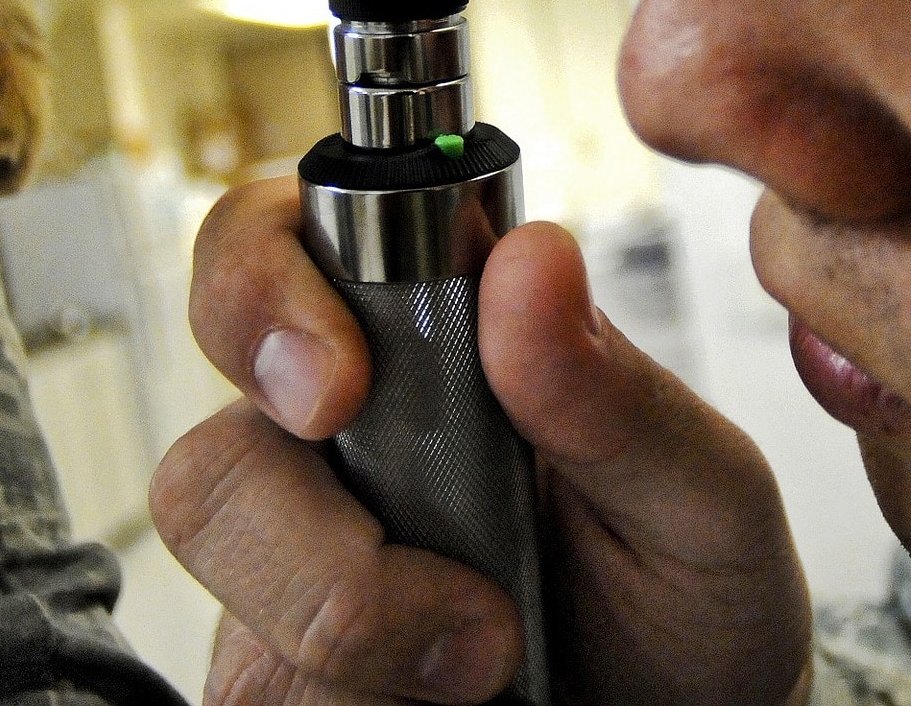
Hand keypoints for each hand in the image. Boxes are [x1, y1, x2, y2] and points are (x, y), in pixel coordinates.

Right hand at [150, 179, 812, 704]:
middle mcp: (337, 444)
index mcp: (426, 341)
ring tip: (495, 667)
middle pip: (210, 463)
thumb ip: (615, 390)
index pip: (269, 249)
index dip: (262, 290)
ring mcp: (293, 570)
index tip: (338, 387)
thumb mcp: (700, 497)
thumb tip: (531, 255)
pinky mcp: (283, 679)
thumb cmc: (690, 597)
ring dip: (366, 649)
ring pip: (231, 603)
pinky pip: (264, 694)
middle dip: (313, 548)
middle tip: (470, 620)